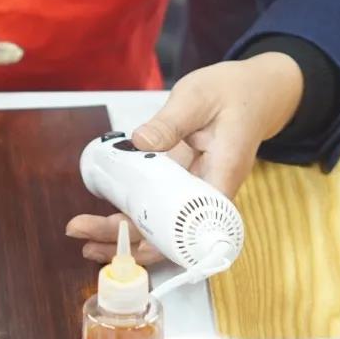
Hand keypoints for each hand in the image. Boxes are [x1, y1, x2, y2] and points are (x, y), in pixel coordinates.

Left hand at [66, 54, 303, 261]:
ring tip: (84, 236)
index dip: (163, 242)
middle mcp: (210, 191)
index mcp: (222, 173)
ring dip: (124, 233)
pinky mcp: (183, 183)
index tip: (131, 246)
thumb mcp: (198, 97)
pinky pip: (158, 206)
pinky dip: (132, 213)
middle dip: (129, 241)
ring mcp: (195, 189)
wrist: (255, 92)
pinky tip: (105, 216)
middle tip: (85, 239)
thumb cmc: (234, 92)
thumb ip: (170, 121)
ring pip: (161, 224)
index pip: (195, 225)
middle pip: (171, 232)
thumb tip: (139, 142)